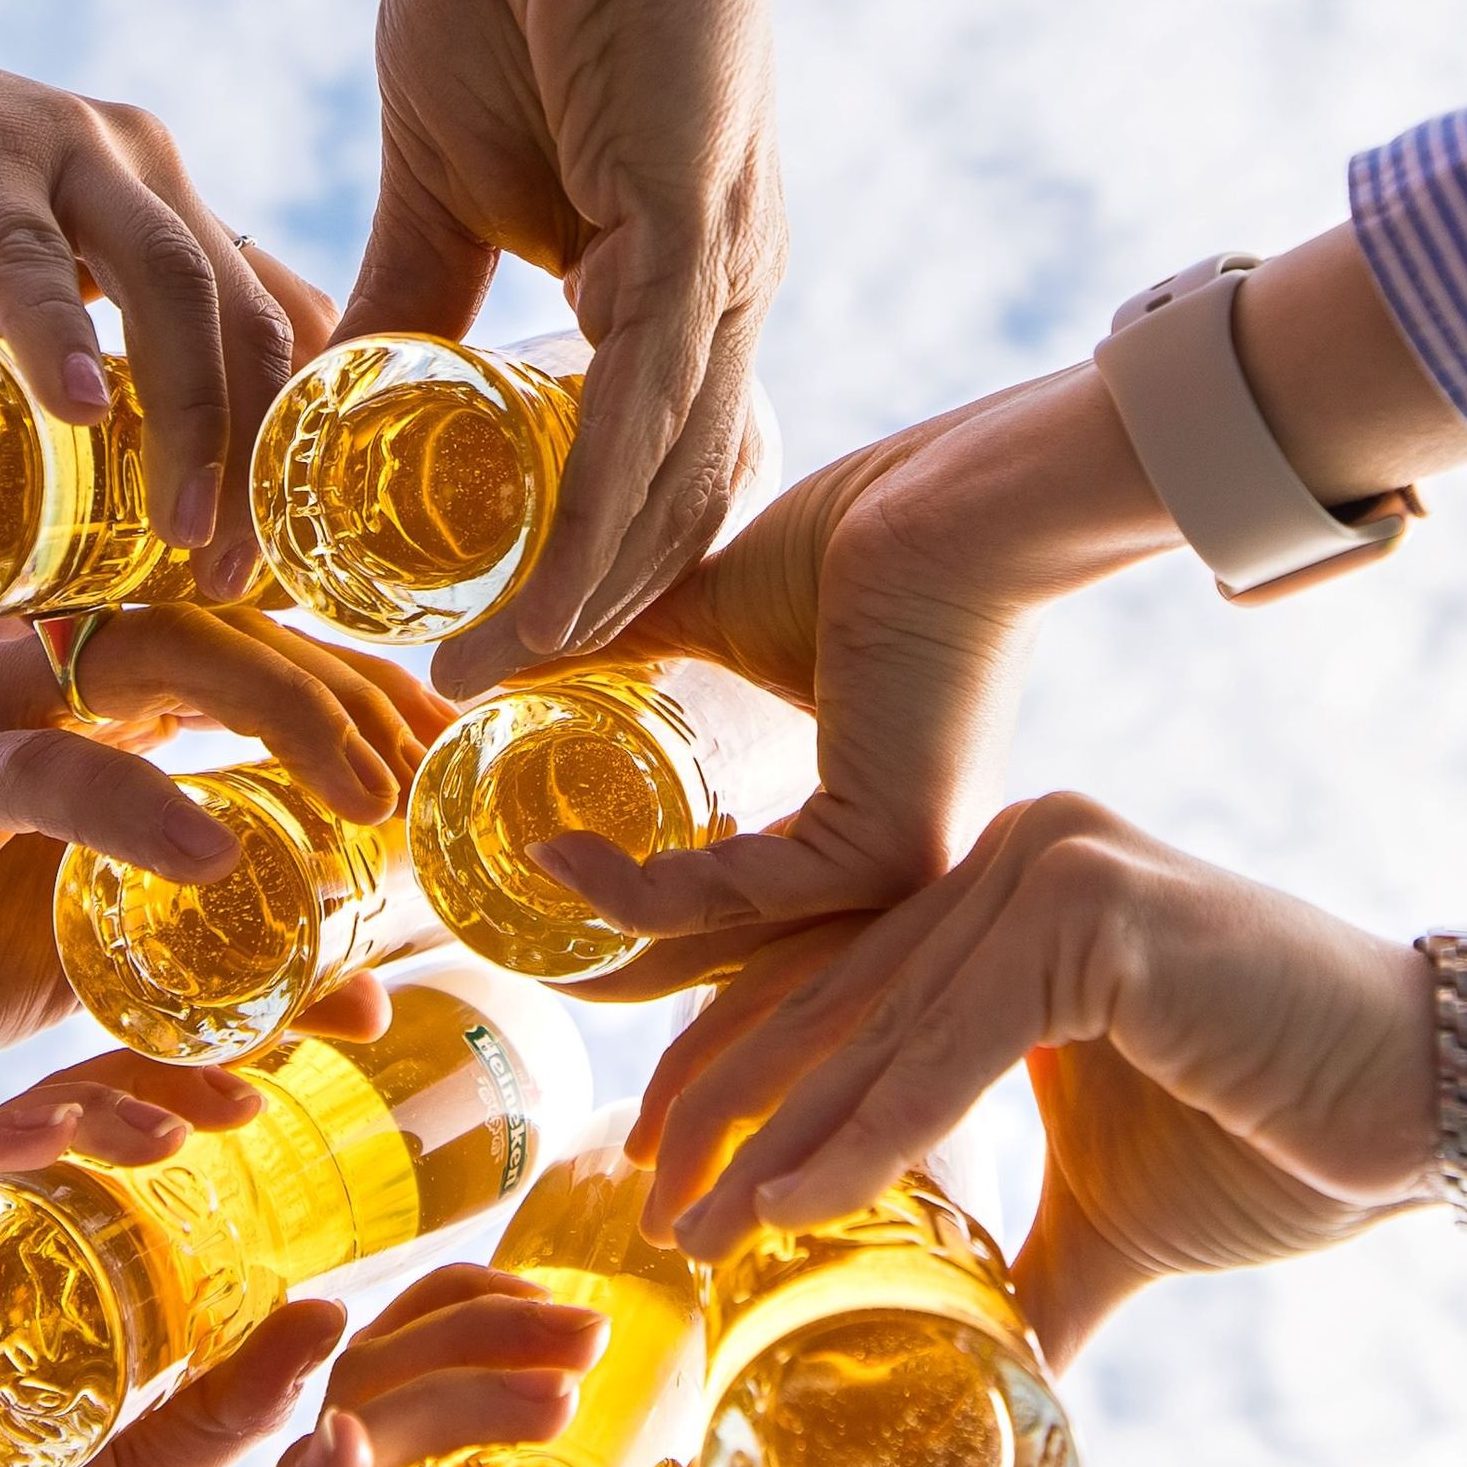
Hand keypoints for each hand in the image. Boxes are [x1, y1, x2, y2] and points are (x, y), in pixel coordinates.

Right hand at [0, 0, 317, 595]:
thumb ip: (56, 370)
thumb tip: (94, 504)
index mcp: (163, 205)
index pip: (274, 321)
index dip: (294, 437)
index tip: (281, 548)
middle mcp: (143, 168)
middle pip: (249, 317)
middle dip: (258, 456)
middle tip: (237, 573)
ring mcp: (68, 152)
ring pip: (174, 287)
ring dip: (191, 416)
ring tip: (181, 527)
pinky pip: (32, 256)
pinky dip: (60, 337)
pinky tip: (77, 413)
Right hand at [0, 607, 448, 1066]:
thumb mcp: (110, 958)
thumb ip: (225, 958)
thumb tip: (371, 1003)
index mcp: (99, 692)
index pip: (263, 644)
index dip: (371, 689)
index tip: (462, 759)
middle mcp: (48, 667)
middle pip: (235, 626)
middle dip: (355, 694)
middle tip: (440, 779)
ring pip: (157, 656)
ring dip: (280, 717)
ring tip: (371, 801)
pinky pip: (44, 771)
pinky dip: (138, 804)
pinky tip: (221, 849)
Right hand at [0, 1070, 348, 1466]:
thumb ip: (226, 1404)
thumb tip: (333, 1313)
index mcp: (3, 1272)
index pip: (95, 1150)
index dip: (180, 1102)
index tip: (281, 1092)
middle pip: (47, 1122)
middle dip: (151, 1087)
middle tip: (251, 1093)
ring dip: (86, 1113)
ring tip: (180, 1127)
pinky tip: (53, 1138)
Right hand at [347, 0, 785, 683]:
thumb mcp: (441, 166)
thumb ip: (411, 287)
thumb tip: (342, 389)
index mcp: (670, 279)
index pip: (640, 465)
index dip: (570, 568)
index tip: (470, 647)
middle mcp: (722, 294)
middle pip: (670, 506)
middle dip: (580, 621)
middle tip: (471, 703)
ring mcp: (724, 269)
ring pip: (663, 487)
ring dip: (577, 603)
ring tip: (475, 682)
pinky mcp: (697, 233)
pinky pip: (645, 421)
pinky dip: (586, 526)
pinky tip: (523, 602)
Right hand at [541, 368, 1166, 979]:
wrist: (956, 503)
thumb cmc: (871, 537)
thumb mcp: (725, 616)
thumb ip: (634, 649)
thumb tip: (510, 649)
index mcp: (865, 823)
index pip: (747, 906)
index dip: (643, 909)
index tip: (547, 880)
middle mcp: (887, 869)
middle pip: (728, 948)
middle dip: (618, 963)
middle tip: (517, 942)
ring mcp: (895, 874)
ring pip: (726, 930)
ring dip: (611, 921)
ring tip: (526, 873)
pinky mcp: (885, 855)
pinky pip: (737, 897)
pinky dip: (640, 888)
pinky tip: (564, 852)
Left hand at [632, 792, 1436, 1366]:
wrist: (1439, 1110)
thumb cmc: (1291, 1139)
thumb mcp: (1112, 1213)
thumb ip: (1023, 1265)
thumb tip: (979, 1375)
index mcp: (1009, 896)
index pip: (837, 975)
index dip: (737, 1067)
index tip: (657, 1158)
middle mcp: (1020, 855)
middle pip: (832, 990)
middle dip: (726, 1103)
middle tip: (644, 1200)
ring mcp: (1056, 864)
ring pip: (880, 1022)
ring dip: (776, 1134)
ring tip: (695, 1223)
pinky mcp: (1098, 908)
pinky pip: (954, 1040)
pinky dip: (869, 1130)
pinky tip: (793, 1203)